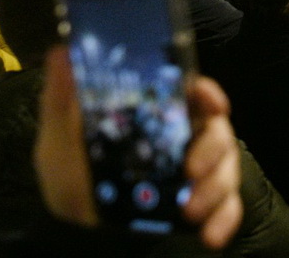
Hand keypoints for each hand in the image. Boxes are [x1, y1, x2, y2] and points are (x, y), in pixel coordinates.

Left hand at [34, 47, 242, 247]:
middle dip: (212, 149)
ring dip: (215, 187)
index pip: (192, 92)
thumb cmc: (72, 182)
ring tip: (190, 212)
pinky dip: (225, 219)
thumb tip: (61, 51)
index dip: (208, 92)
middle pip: (217, 130)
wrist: (76, 237)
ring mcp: (197, 174)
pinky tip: (210, 235)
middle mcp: (183, 139)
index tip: (211, 100)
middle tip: (190, 170)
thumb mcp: (59, 142)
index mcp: (156, 116)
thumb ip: (61, 100)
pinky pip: (228, 207)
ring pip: (226, 168)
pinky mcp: (204, 207)